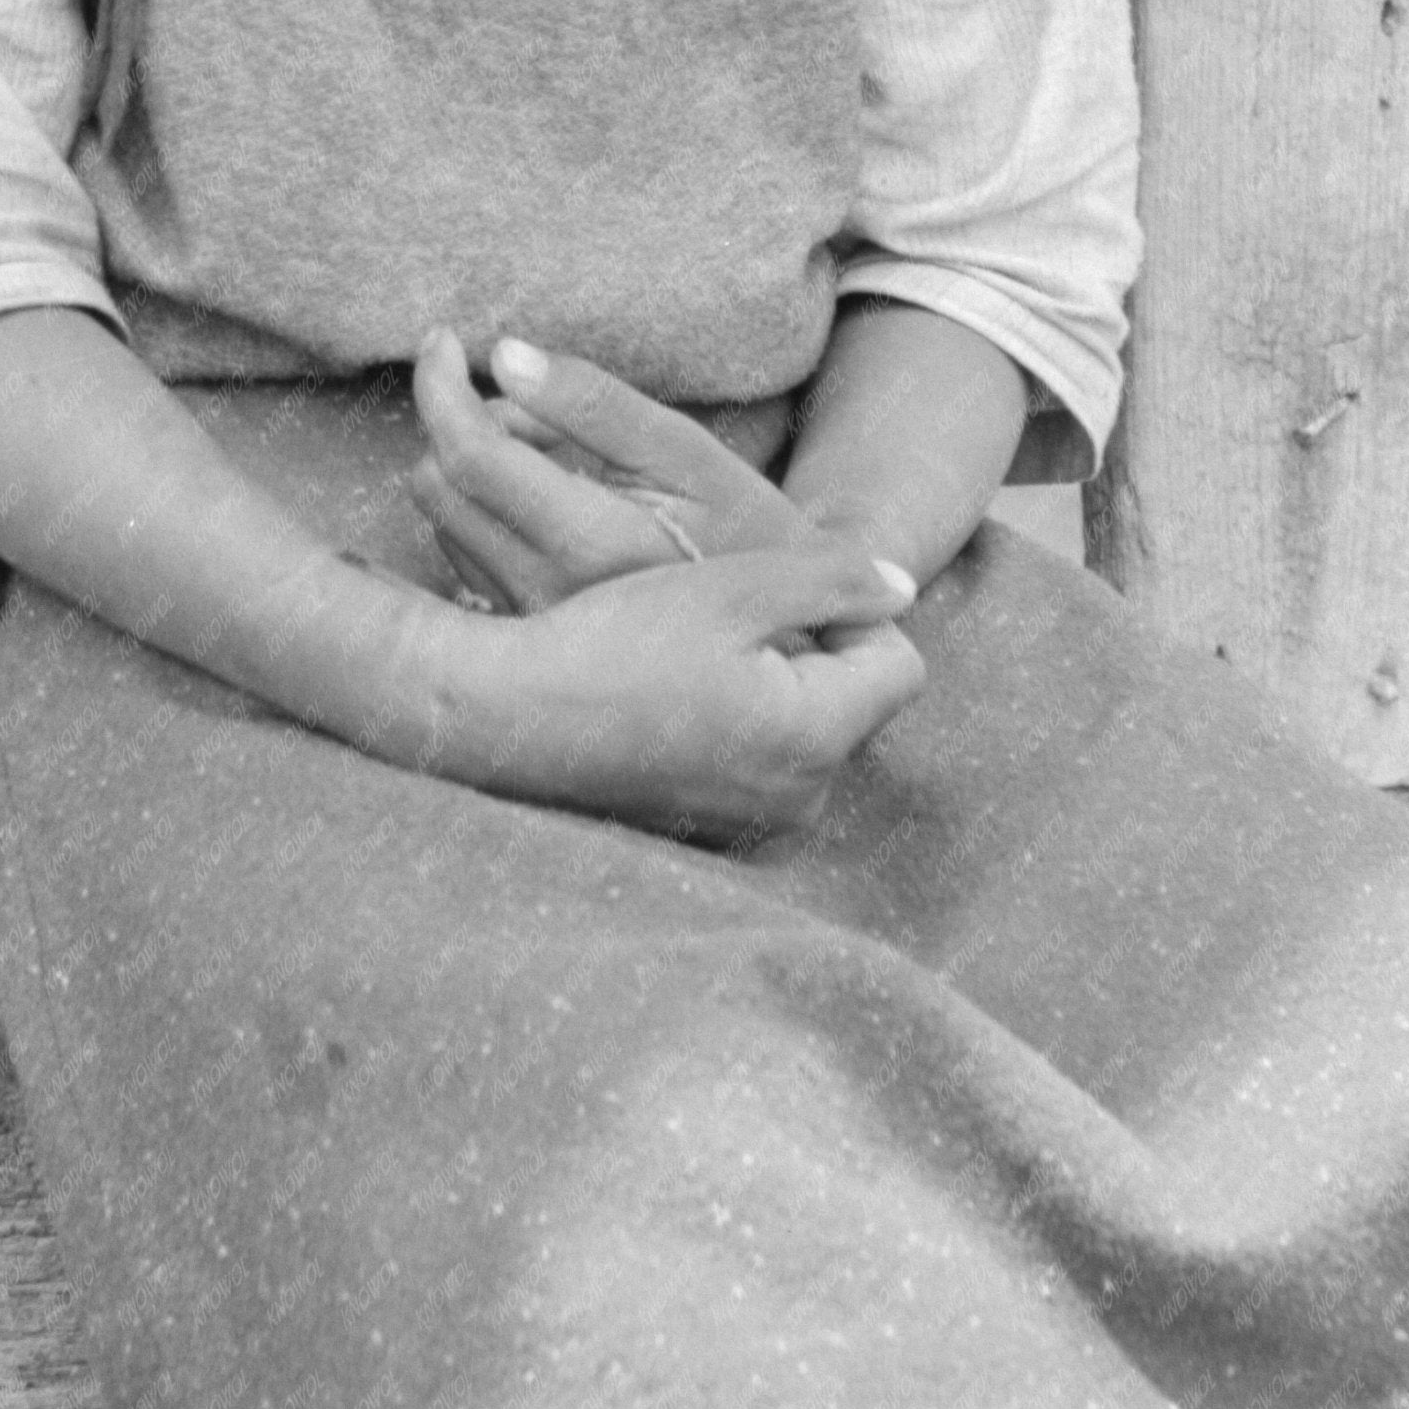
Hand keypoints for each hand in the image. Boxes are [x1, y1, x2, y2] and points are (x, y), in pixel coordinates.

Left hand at [410, 329, 840, 612]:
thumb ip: (592, 402)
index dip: (438, 385)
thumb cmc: (741, 528)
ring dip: (475, 471)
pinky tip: (548, 505)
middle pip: (437, 485)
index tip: (443, 340)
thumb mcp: (684, 450)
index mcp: (588, 541)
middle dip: (464, 424)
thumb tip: (502, 355)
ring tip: (559, 462)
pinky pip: (461, 559)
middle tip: (535, 410)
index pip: (468, 454)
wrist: (780, 633)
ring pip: (442, 520)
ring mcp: (528, 626)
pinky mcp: (524, 641)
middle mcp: (543, 593)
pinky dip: (484, 514)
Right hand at [439, 533, 927, 841]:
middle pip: (851, 699)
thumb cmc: (618, 638)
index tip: (785, 588)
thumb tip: (902, 586)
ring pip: (802, 728)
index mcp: (816, 737)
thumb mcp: (733, 586)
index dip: (854, 612)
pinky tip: (673, 687)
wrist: (506, 715)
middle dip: (812, 649)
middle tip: (734, 611)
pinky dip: (733, 720)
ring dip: (771, 683)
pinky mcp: (707, 829)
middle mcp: (798, 799)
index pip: (896, 664)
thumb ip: (832, 579)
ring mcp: (750, 824)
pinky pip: (756, 761)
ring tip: (697, 645)